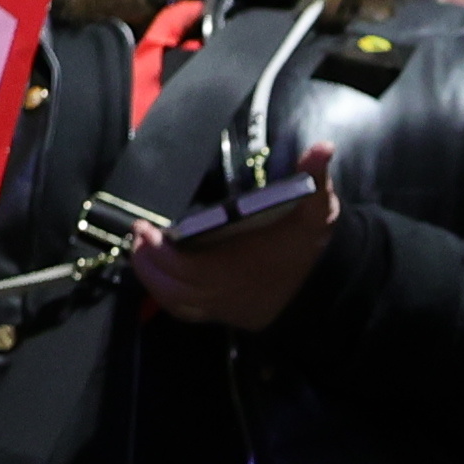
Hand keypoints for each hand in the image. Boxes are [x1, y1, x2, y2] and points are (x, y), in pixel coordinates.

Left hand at [128, 138, 339, 329]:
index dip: (159, 254)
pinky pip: (187, 313)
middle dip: (148, 264)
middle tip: (138, 237)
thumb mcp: (318, 209)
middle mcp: (228, 294)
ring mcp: (225, 308)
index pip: (187, 270)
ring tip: (141, 253)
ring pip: (176, 303)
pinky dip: (168, 296)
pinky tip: (159, 276)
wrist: (326, 284)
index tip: (145, 229)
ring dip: (153, 280)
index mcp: (240, 269)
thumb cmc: (311, 245)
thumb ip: (315, 179)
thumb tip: (322, 148)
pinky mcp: (225, 315)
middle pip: (173, 288)